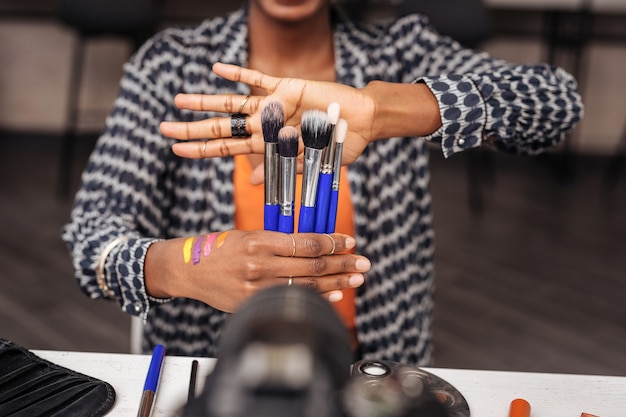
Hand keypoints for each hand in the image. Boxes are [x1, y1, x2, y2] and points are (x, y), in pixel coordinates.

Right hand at [144, 230, 369, 312]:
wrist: (189, 270)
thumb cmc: (220, 248)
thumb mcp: (249, 234)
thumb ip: (280, 241)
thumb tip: (316, 245)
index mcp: (260, 240)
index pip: (308, 242)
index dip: (334, 242)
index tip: (350, 242)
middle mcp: (261, 264)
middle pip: (313, 264)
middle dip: (343, 264)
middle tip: (364, 264)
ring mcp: (257, 287)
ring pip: (307, 284)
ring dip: (336, 282)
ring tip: (356, 279)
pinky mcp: (253, 303)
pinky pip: (291, 299)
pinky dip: (315, 297)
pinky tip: (333, 295)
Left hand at [160, 62, 374, 164]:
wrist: (360, 122)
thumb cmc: (338, 147)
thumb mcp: (309, 163)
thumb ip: (280, 168)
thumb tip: (249, 181)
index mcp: (268, 146)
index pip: (227, 150)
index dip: (201, 150)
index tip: (176, 150)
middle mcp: (264, 125)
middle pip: (221, 128)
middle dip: (193, 129)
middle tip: (164, 129)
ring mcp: (272, 106)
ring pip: (232, 103)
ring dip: (205, 101)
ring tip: (179, 100)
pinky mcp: (285, 87)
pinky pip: (257, 79)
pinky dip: (237, 73)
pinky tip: (215, 68)